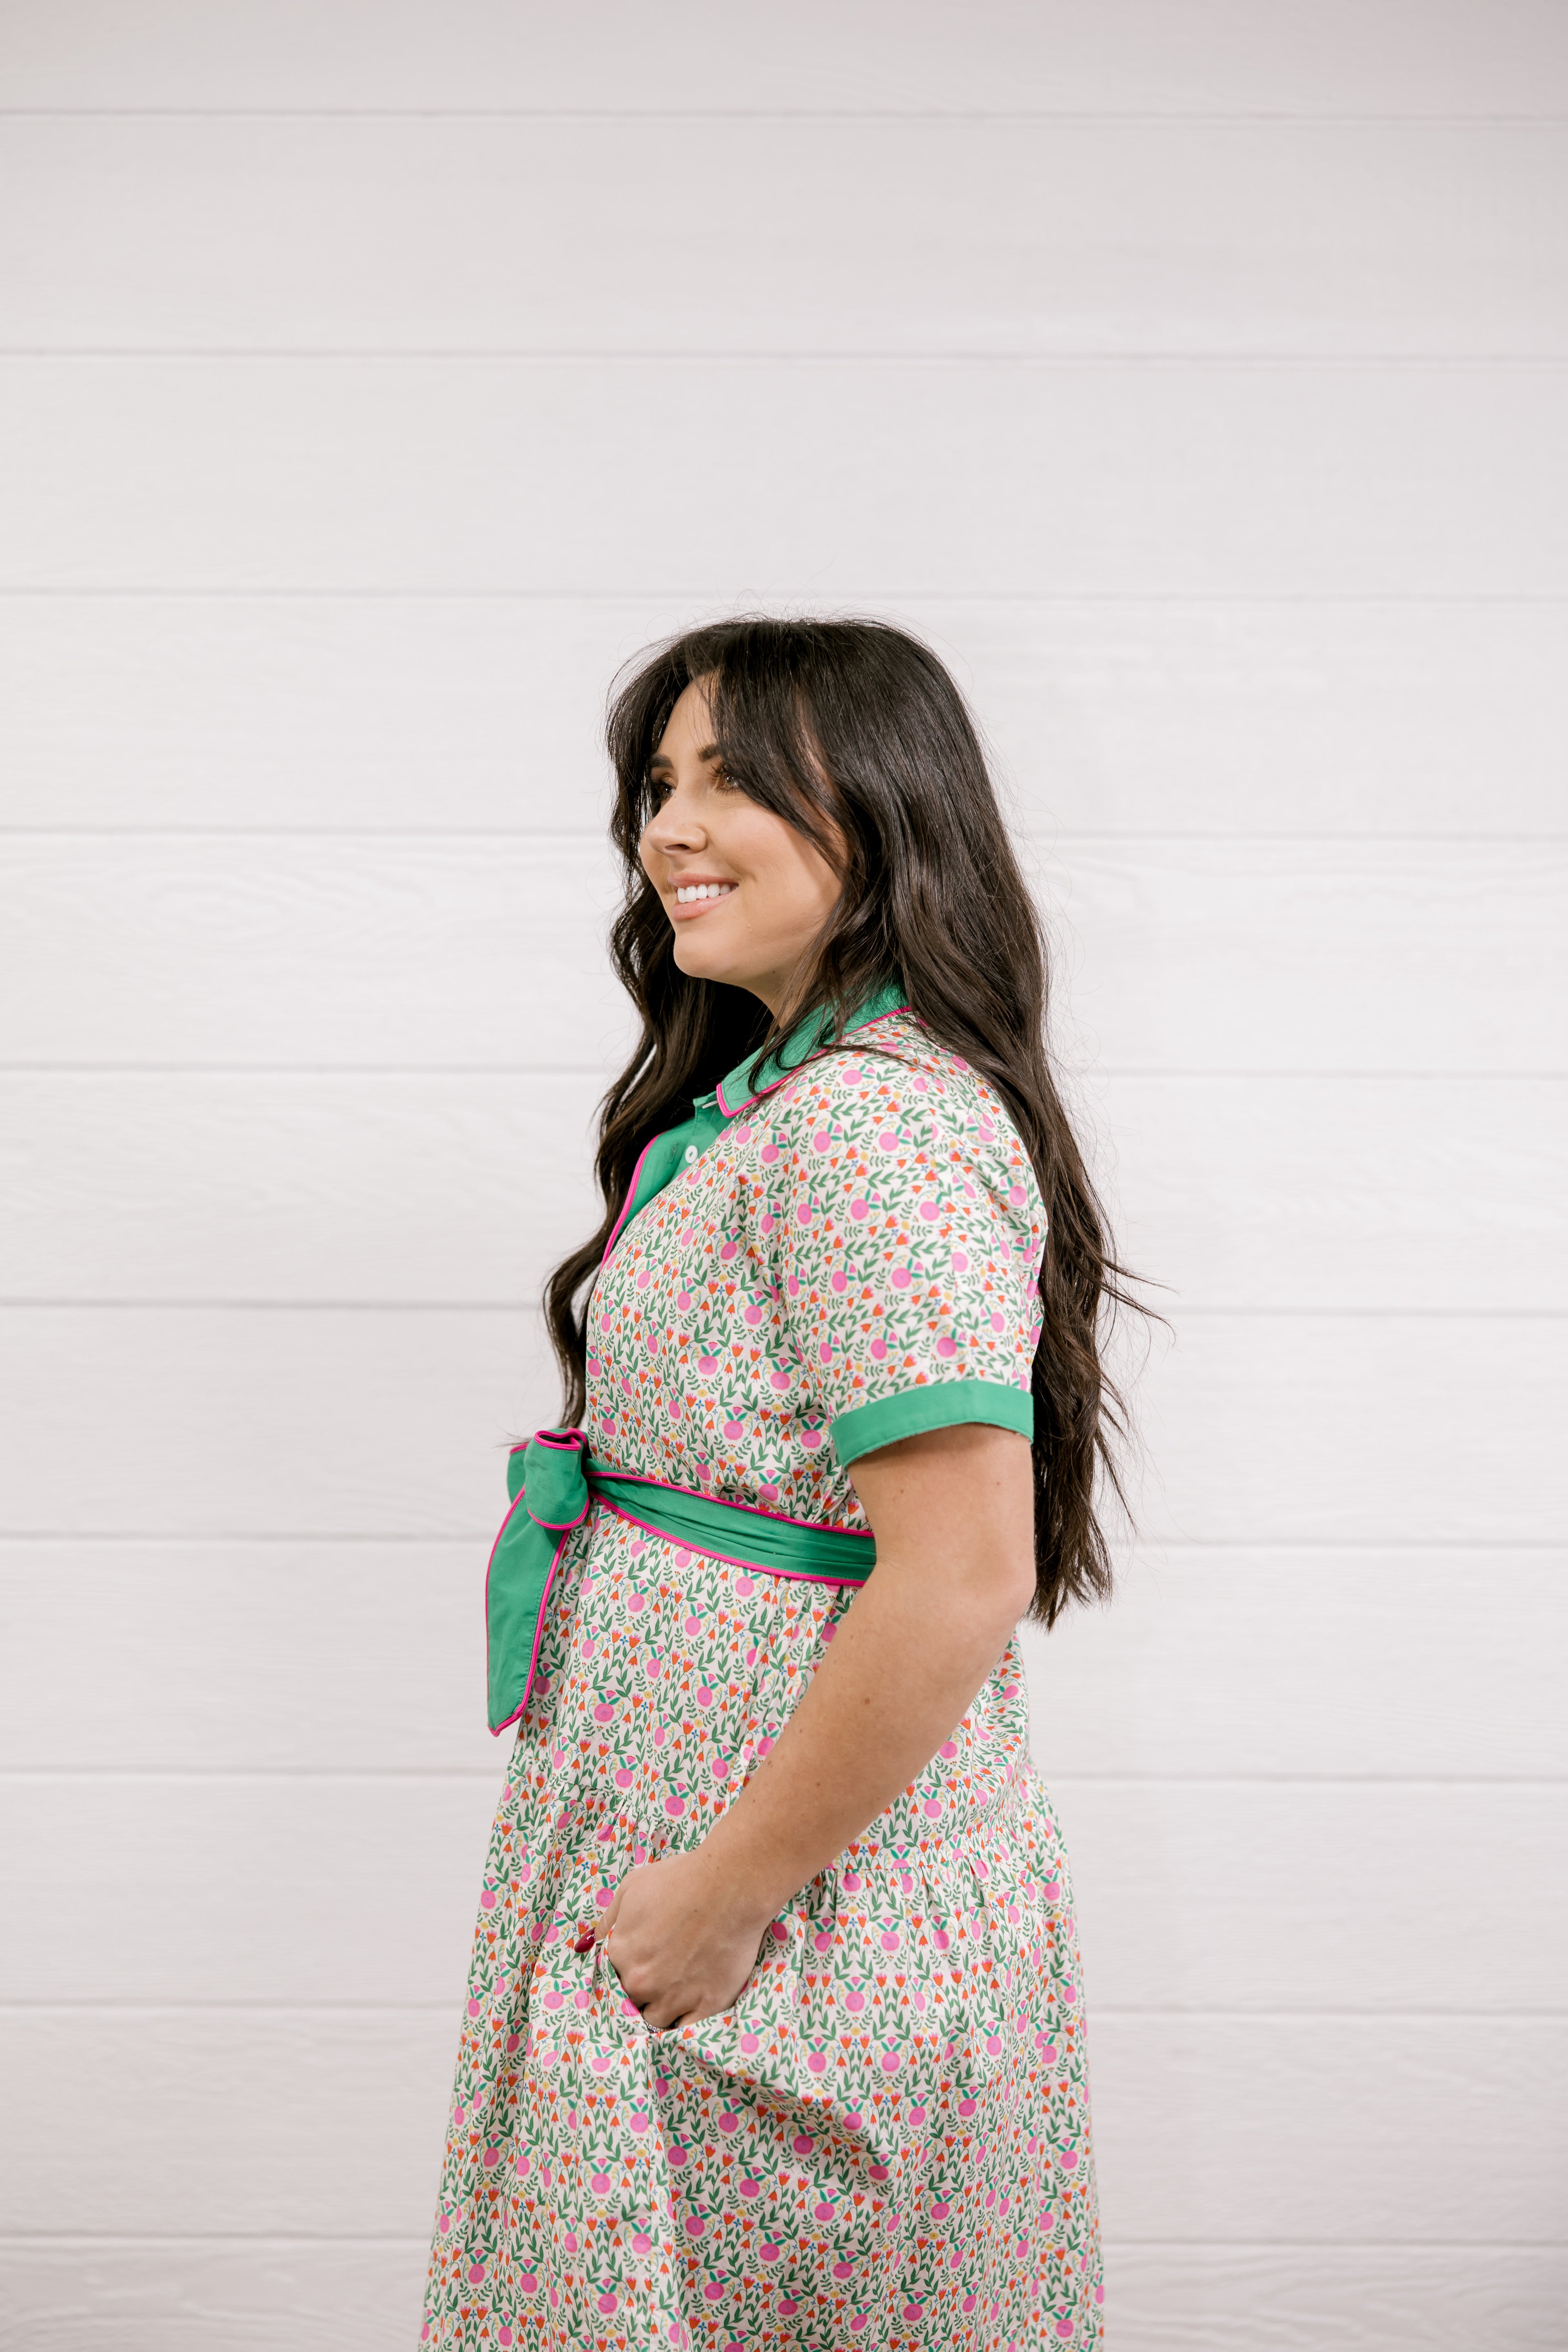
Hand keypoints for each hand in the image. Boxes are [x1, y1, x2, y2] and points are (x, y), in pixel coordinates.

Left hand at [591, 1848, 770, 2029]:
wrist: (730, 1885)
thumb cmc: (680, 1880)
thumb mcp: (632, 1887)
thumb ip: (608, 1919)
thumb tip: (591, 1943)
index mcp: (620, 1954)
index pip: (611, 1978)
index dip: (625, 1972)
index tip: (640, 1965)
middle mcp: (641, 1982)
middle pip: (631, 2003)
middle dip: (641, 1992)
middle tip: (659, 1977)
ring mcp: (673, 1997)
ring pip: (655, 2021)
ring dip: (661, 2010)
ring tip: (675, 1993)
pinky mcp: (705, 2006)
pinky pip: (686, 2031)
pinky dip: (685, 2024)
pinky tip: (689, 2011)